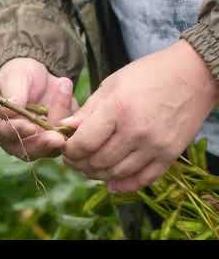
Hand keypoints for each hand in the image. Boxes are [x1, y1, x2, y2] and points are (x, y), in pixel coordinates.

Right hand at [0, 58, 76, 160]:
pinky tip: (70, 98)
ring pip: (49, 148)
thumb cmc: (19, 75)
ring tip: (65, 94)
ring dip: (60, 129)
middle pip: (26, 151)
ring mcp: (36, 142)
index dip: (15, 131)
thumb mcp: (13, 76)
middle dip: (42, 144)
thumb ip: (12, 92)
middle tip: (57, 138)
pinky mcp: (55, 141)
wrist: (40, 77)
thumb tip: (9, 110)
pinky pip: (67, 138)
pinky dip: (71, 122)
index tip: (30, 126)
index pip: (2, 132)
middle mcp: (14, 139)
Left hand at [60, 40, 218, 192]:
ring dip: (99, 174)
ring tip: (90, 167)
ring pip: (117, 173)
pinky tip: (112, 183)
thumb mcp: (111, 84)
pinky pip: (143, 179)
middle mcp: (136, 131)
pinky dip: (125, 184)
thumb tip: (64, 128)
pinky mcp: (170, 154)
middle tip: (74, 159)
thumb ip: (87, 110)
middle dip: (80, 164)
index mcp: (117, 109)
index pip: (84, 144)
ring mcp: (155, 146)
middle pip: (98, 162)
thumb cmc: (147, 74)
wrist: (193, 74)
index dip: (69, 151)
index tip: (66, 148)